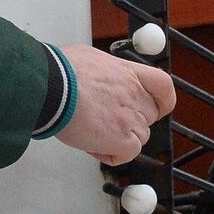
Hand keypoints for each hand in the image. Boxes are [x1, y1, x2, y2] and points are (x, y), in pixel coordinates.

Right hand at [55, 44, 175, 164]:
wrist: (49, 85)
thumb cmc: (60, 70)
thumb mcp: (90, 59)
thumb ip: (106, 73)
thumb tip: (101, 79)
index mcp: (128, 72)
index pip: (163, 86)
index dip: (163, 101)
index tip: (158, 108)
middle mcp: (134, 93)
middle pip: (148, 117)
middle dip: (129, 123)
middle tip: (104, 121)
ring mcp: (129, 116)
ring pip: (138, 137)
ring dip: (119, 139)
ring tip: (91, 132)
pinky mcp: (121, 138)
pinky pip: (128, 154)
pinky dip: (113, 154)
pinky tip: (94, 145)